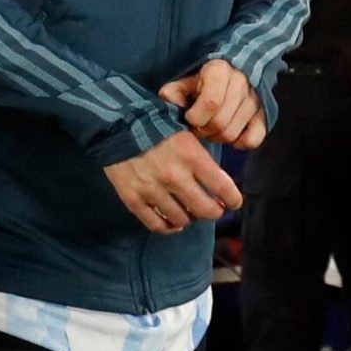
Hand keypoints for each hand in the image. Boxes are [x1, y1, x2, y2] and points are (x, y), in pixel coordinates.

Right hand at [101, 130, 242, 233]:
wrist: (116, 124)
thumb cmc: (155, 123)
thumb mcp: (185, 130)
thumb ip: (200, 154)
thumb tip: (217, 178)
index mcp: (191, 155)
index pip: (223, 187)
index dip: (234, 199)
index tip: (234, 202)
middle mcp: (174, 176)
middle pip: (206, 210)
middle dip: (215, 212)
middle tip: (214, 209)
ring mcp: (153, 190)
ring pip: (182, 219)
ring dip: (190, 217)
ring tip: (190, 211)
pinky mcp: (133, 199)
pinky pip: (157, 224)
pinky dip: (168, 227)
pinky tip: (173, 222)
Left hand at [158, 58, 265, 148]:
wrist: (233, 72)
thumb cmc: (205, 81)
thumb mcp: (187, 82)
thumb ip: (175, 91)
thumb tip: (168, 99)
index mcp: (220, 71)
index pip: (212, 102)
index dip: (197, 117)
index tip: (190, 118)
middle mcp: (241, 83)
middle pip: (220, 122)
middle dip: (204, 129)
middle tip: (199, 126)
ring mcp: (255, 100)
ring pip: (232, 134)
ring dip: (217, 137)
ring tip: (211, 128)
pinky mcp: (264, 115)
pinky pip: (253, 139)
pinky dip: (239, 143)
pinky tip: (230, 136)